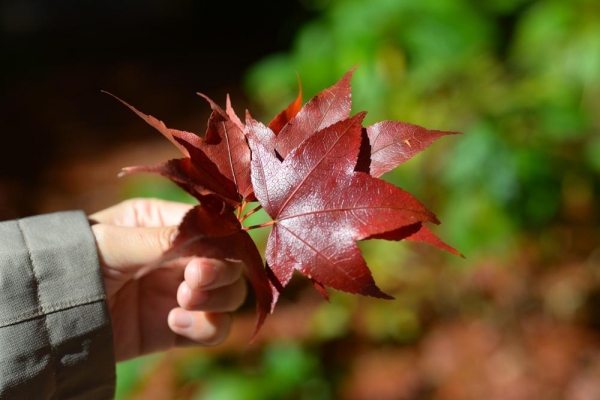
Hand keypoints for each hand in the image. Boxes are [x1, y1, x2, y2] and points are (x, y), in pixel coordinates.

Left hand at [89, 198, 246, 361]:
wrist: (49, 319)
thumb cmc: (74, 264)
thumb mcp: (111, 244)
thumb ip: (158, 238)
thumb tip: (206, 230)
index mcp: (166, 225)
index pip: (214, 227)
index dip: (223, 240)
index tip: (213, 253)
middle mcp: (181, 258)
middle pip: (230, 262)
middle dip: (220, 271)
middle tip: (194, 279)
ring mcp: (183, 293)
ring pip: (230, 295)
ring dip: (216, 299)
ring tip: (182, 302)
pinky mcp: (180, 328)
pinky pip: (214, 328)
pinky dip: (206, 327)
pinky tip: (175, 322)